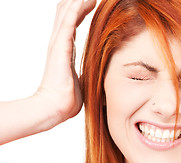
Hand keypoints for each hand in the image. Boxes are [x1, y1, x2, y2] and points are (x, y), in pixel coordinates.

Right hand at [36, 0, 95, 122]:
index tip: (95, 4)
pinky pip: (68, 22)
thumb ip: (86, 71)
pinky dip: (76, 9)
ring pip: (66, 13)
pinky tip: (86, 0)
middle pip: (67, 13)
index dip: (82, 12)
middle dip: (80, 2)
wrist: (55, 107)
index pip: (72, 23)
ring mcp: (58, 43)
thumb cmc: (68, 99)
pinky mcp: (60, 46)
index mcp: (65, 49)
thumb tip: (97, 72)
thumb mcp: (82, 79)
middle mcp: (60, 43)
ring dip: (79, 1)